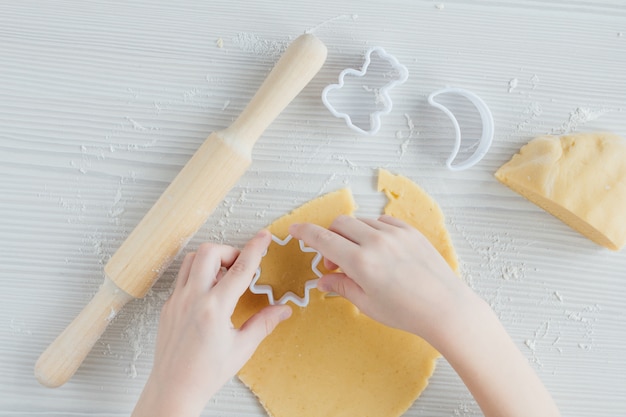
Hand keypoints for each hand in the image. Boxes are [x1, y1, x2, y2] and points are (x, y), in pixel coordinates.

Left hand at [132, 230, 291, 416]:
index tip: (264, 237)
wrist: (173, 389)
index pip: (240, 269)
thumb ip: (264, 324)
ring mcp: (177, 301)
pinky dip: (198, 275)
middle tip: (241, 265)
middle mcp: (192, 299)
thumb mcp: (241, 349)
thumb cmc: (204, 374)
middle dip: (229, 251)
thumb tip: (282, 310)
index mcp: (214, 309)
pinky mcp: (168, 306)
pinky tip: (210, 292)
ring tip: (225, 278)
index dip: (255, 249)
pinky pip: (183, 278)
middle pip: (209, 252)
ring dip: (211, 260)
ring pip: (192, 260)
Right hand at [289, 215, 465, 339]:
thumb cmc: (407, 312)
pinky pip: (382, 222)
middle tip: (334, 261)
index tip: (295, 230)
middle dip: (329, 237)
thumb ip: (342, 286)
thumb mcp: (368, 304)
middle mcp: (376, 242)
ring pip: (361, 221)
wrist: (445, 308)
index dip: (305, 233)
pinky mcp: (410, 231)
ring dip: (352, 235)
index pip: (323, 239)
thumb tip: (324, 280)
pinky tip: (378, 250)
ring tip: (359, 258)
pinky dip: (373, 231)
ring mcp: (395, 234)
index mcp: (361, 262)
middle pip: (340, 224)